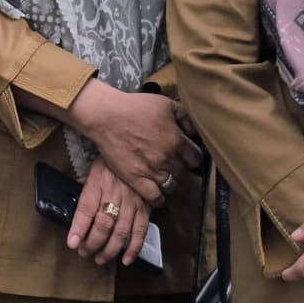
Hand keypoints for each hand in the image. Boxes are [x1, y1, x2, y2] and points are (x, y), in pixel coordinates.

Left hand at [63, 168, 154, 268]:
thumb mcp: (93, 167)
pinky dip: (134, 248)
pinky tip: (126, 259)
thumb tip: (71, 200)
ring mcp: (133, 202)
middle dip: (92, 243)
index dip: (79, 228)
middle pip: (103, 224)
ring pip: (121, 231)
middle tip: (84, 253)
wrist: (139, 150)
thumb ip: (84, 186)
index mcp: (98, 182)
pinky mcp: (146, 207)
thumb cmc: (112, 161)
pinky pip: (141, 231)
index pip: (86, 208)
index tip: (72, 243)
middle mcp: (115, 193)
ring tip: (100, 259)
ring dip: (110, 250)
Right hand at [70, 83, 193, 203]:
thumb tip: (194, 131)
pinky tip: (158, 195)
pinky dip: (159, 198)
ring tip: (165, 177)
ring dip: (171, 182)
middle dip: (181, 169)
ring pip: (171, 186)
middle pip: (184, 173)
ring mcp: (151, 170)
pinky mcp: (135, 179)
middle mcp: (167, 158)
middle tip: (174, 165)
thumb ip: (185, 117)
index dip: (193, 157)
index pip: (196, 158)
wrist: (107, 116)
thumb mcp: (166, 104)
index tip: (188, 156)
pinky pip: (154, 197)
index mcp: (176, 140)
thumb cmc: (136, 107)